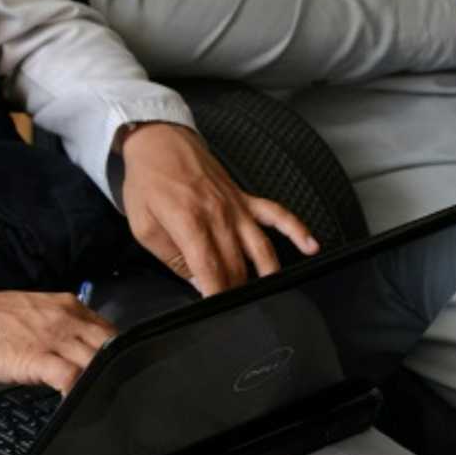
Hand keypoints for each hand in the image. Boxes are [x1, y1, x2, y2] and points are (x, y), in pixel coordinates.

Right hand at [0, 270, 116, 394]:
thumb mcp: (31, 316)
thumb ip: (58, 329)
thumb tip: (75, 354)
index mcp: (67, 306)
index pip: (111, 331)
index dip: (120, 355)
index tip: (120, 375)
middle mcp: (67, 317)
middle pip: (114, 346)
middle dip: (121, 370)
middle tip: (122, 396)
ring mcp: (54, 337)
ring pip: (100, 361)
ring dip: (105, 383)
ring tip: (108, 406)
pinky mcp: (38, 357)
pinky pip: (74, 379)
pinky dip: (81, 395)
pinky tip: (80, 408)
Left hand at [121, 122, 317, 295]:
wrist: (157, 140)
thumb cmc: (147, 181)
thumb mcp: (144, 226)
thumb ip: (171, 257)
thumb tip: (195, 282)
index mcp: (190, 222)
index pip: (211, 271)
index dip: (215, 297)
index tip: (216, 314)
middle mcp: (219, 215)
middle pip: (238, 266)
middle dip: (236, 293)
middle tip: (233, 310)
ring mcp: (236, 206)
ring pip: (262, 249)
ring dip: (266, 277)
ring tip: (267, 298)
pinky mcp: (245, 197)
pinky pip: (278, 214)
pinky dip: (298, 230)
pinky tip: (311, 247)